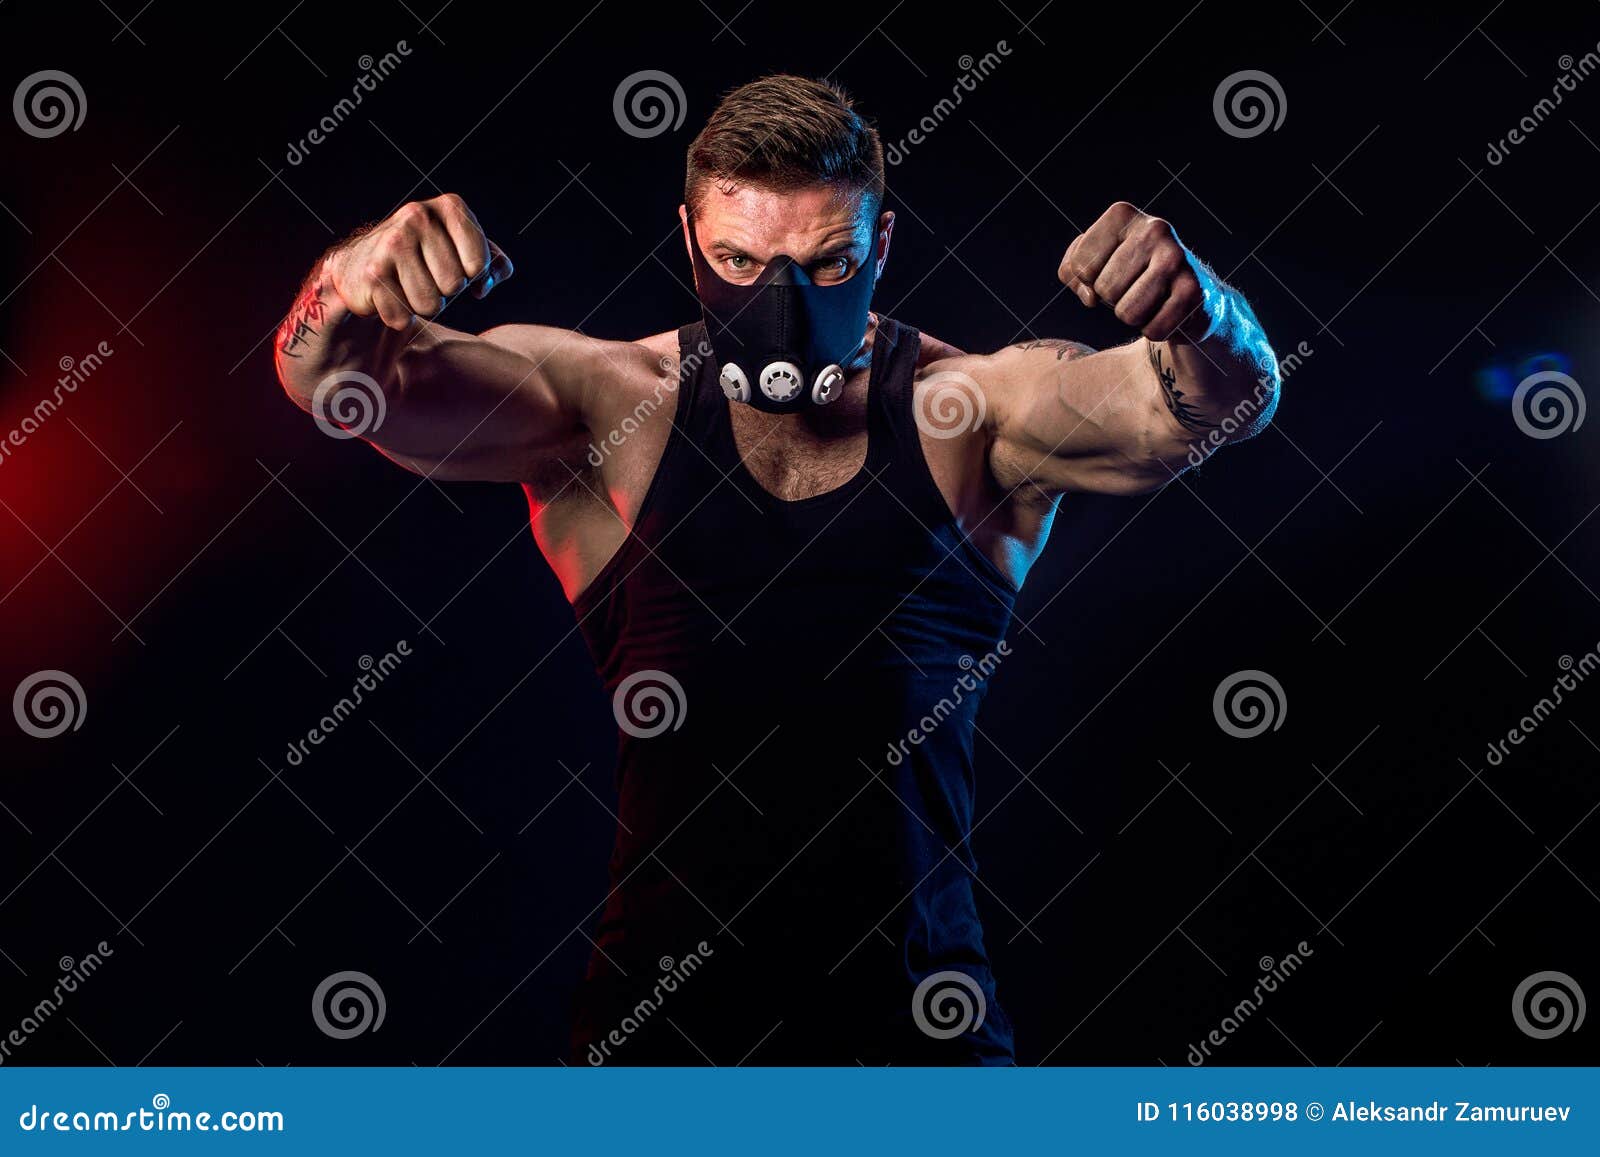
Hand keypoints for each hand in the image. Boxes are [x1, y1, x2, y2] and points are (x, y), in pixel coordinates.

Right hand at [328, 194, 513, 329]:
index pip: (479, 263)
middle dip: (444, 291)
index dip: (473, 276)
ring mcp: (392, 242)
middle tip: (427, 277)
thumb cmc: (427, 257)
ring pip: (430, 304)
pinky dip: (399, 316)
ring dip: (422, 305)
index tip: (459, 267)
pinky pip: (403, 316)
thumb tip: (484, 285)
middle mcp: (418, 216)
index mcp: (449, 207)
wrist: (362, 261)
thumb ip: (495, 265)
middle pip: (454, 285)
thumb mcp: (467, 250)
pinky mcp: (372, 272)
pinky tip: (390, 295)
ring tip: (409, 286)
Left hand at [1059, 202, 1208, 341]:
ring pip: (1126, 312)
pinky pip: (1152, 329)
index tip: (1108, 273)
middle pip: (1104, 289)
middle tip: (1133, 288)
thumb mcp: (1092, 263)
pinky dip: (1154, 330)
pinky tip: (1166, 311)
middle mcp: (1153, 228)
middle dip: (1112, 300)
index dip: (1086, 281)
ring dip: (1132, 317)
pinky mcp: (1192, 289)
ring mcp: (1176, 257)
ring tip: (1149, 299)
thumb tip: (1089, 296)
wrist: (1185, 293)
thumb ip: (1071, 272)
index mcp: (1121, 214)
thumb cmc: (1128, 275)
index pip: (1080, 264)